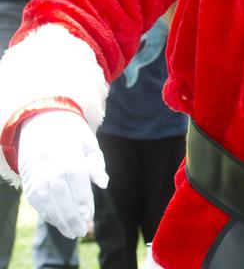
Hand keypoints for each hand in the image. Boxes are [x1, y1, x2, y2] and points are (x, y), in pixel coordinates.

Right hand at [18, 111, 107, 237]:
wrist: (41, 122)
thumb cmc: (72, 135)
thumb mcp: (89, 143)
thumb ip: (97, 164)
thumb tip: (103, 184)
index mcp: (68, 155)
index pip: (76, 182)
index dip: (82, 201)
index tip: (89, 217)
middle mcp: (49, 165)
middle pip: (59, 195)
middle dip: (70, 216)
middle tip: (80, 232)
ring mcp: (35, 173)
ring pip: (45, 201)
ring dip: (57, 219)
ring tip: (71, 232)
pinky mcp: (28, 179)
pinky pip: (35, 200)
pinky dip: (46, 213)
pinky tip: (57, 221)